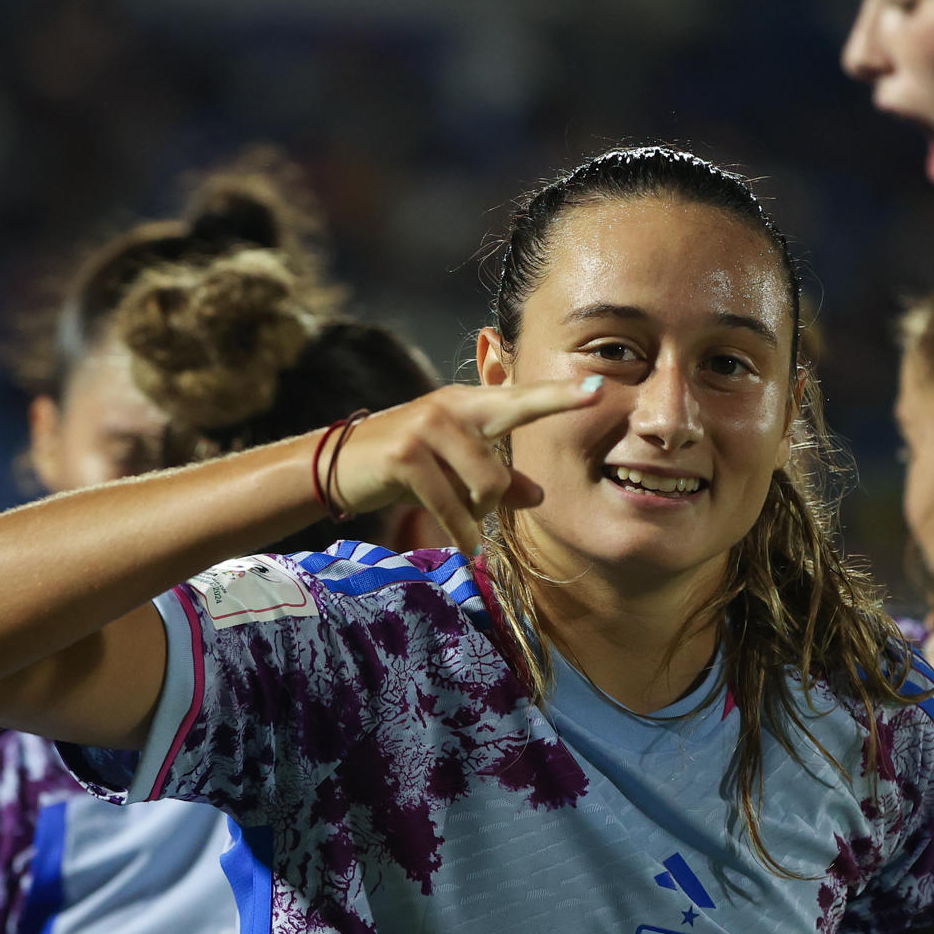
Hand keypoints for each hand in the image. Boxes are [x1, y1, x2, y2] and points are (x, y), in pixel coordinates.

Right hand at [328, 378, 600, 552]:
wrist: (335, 465)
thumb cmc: (403, 467)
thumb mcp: (453, 469)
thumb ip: (499, 481)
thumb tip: (540, 496)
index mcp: (468, 404)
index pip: (522, 399)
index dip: (560, 396)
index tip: (599, 388)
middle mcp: (451, 407)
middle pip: (506, 450)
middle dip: (497, 495)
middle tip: (482, 507)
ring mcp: (427, 427)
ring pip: (485, 484)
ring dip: (475, 514)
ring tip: (460, 520)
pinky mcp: (405, 455)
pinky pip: (452, 504)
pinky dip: (459, 531)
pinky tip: (461, 545)